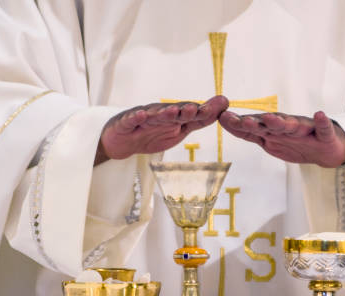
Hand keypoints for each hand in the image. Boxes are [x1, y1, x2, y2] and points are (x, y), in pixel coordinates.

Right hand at [96, 95, 228, 163]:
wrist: (122, 141)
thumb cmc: (152, 133)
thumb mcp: (179, 131)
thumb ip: (198, 120)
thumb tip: (221, 108)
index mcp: (174, 117)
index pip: (191, 113)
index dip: (205, 110)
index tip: (222, 105)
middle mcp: (160, 113)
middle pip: (174, 111)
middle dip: (186, 110)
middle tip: (196, 109)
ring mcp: (143, 117)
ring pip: (154, 115)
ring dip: (164, 113)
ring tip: (173, 111)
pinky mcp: (126, 123)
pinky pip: (132, 119)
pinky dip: (137, 117)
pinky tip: (142, 115)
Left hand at [218, 110, 344, 167]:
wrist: (326, 150)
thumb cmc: (295, 143)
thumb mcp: (269, 141)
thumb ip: (249, 133)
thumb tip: (224, 121)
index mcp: (273, 130)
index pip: (254, 126)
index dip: (239, 124)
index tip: (223, 118)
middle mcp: (287, 126)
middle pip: (270, 124)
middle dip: (257, 122)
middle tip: (244, 121)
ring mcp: (306, 130)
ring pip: (292, 125)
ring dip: (281, 121)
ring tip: (271, 118)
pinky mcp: (324, 134)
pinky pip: (323, 128)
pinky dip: (322, 122)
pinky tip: (319, 115)